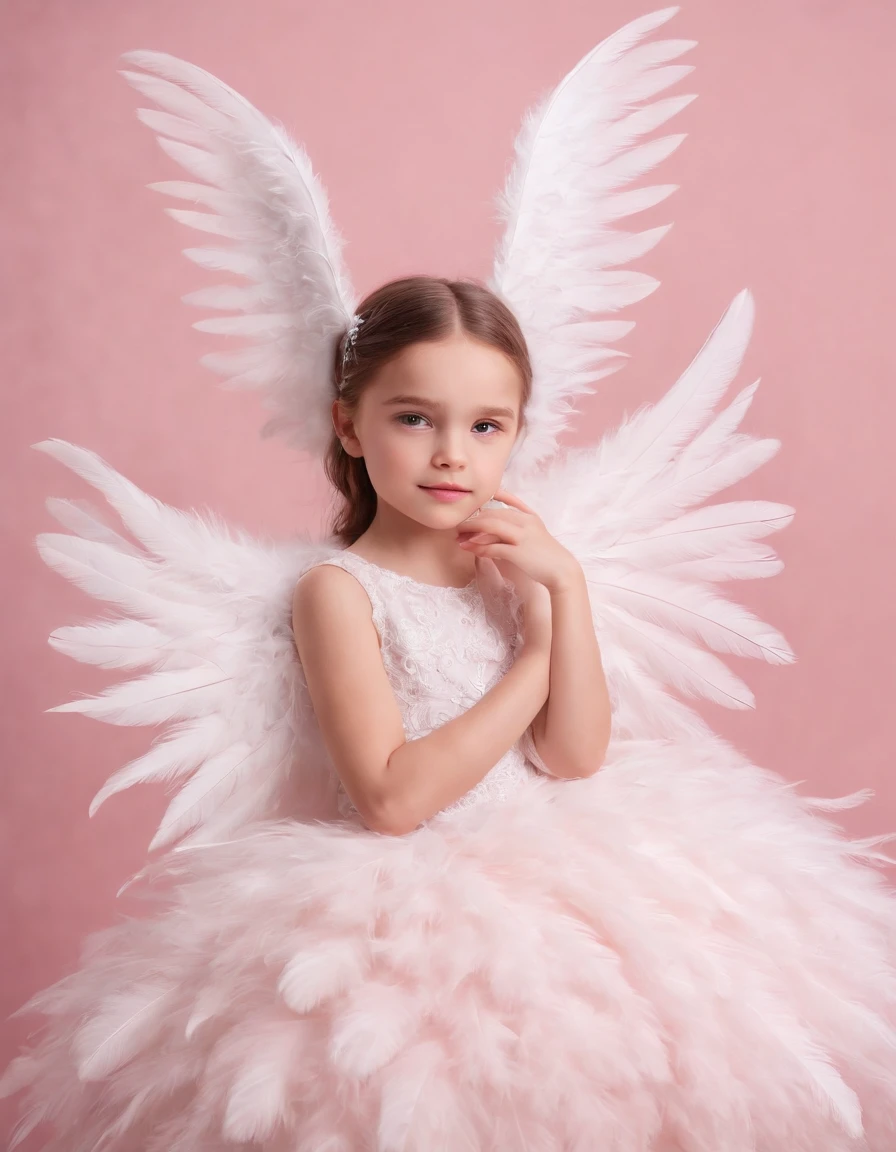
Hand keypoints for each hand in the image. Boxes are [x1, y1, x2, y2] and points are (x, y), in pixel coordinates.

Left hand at [456, 488, 580, 594]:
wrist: (562, 572)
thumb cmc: (545, 557)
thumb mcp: (531, 538)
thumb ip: (514, 532)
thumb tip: (494, 532)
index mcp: (529, 517)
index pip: (505, 502)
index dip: (486, 503)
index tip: (473, 505)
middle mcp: (525, 522)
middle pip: (493, 513)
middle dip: (474, 519)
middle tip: (459, 526)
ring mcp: (522, 536)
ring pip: (491, 525)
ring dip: (472, 530)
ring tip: (459, 536)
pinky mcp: (519, 552)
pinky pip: (494, 547)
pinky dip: (479, 547)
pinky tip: (469, 549)